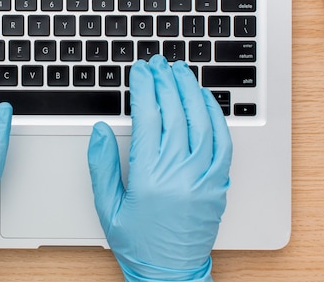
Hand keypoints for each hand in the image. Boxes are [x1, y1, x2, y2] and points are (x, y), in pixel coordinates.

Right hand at [87, 55, 231, 281]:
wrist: (170, 273)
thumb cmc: (137, 243)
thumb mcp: (107, 207)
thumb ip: (102, 165)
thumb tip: (101, 130)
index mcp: (149, 176)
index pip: (148, 117)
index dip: (144, 88)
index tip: (140, 70)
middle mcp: (179, 172)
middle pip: (175, 113)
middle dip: (165, 82)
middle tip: (158, 63)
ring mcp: (204, 177)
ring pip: (200, 121)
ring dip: (190, 91)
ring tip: (181, 71)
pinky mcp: (218, 183)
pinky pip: (222, 142)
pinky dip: (214, 116)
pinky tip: (205, 100)